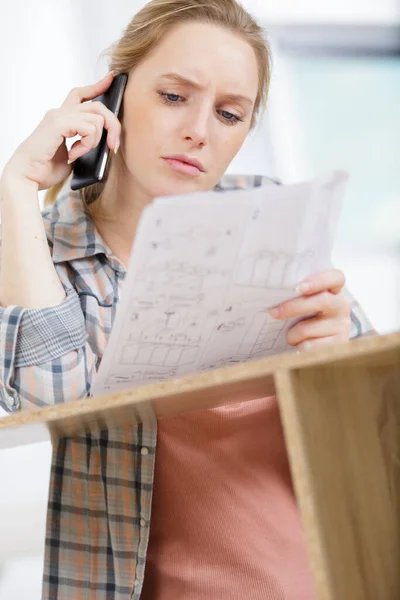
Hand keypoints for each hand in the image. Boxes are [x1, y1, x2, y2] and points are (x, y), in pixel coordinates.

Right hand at [2, 71, 120, 191]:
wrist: (28, 176)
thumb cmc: (46, 169)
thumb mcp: (74, 154)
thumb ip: (86, 143)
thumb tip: (106, 141)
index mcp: (62, 118)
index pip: (80, 94)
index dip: (97, 86)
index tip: (110, 79)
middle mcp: (60, 113)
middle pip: (97, 106)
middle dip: (113, 126)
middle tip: (113, 146)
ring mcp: (58, 116)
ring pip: (97, 119)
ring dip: (95, 141)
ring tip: (79, 153)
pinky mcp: (58, 124)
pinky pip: (89, 129)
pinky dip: (86, 144)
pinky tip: (74, 154)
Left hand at [268, 269, 350, 349]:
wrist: (320, 351)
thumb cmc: (304, 320)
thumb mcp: (303, 305)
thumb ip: (296, 296)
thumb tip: (269, 294)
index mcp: (333, 290)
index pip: (335, 277)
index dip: (318, 281)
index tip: (298, 288)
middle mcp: (341, 306)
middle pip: (322, 300)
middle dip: (293, 307)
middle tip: (273, 313)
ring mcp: (343, 325)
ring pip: (309, 327)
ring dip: (292, 334)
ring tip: (289, 338)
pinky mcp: (339, 344)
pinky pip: (311, 346)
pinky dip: (299, 348)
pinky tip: (298, 348)